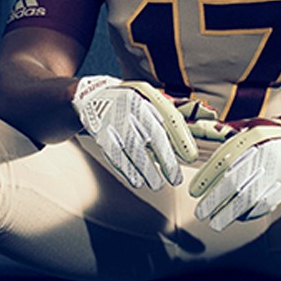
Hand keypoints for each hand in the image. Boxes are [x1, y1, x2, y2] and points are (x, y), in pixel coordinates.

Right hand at [71, 76, 197, 188]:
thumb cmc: (128, 103)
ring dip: (147, 171)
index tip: (191, 157)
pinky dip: (127, 170)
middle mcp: (129, 107)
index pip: (169, 118)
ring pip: (134, 149)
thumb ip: (166, 117)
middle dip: (166, 160)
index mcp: (145, 97)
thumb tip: (189, 141)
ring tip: (157, 185)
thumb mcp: (147, 100)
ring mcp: (113, 120)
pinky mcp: (100, 134)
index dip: (182, 138)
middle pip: (153, 135)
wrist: (89, 96)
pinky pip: (115, 155)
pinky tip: (137, 181)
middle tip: (176, 180)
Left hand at [188, 111, 280, 229]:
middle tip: (201, 213)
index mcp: (254, 138)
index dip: (207, 178)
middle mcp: (266, 155)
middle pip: (235, 183)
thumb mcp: (249, 125)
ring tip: (216, 222)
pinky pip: (266, 204)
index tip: (194, 191)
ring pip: (250, 198)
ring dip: (230, 213)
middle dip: (215, 201)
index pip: (225, 161)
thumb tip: (202, 129)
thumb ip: (226, 132)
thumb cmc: (271, 132)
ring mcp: (278, 172)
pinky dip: (249, 213)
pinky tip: (237, 218)